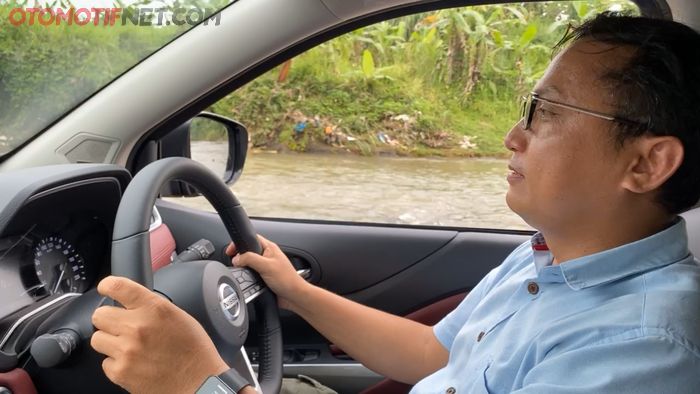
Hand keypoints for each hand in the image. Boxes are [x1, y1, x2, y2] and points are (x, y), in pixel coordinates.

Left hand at [91, 276, 230, 393]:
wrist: (199, 383)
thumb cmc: (194, 351)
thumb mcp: (180, 317)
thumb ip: (153, 307)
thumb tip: (133, 303)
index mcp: (155, 308)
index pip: (118, 287)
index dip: (107, 286)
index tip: (105, 288)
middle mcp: (137, 327)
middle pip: (100, 315)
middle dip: (109, 320)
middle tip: (121, 326)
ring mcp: (126, 350)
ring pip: (98, 339)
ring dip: (110, 341)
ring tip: (128, 347)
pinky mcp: (120, 372)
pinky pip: (105, 362)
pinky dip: (116, 363)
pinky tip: (134, 363)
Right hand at [226, 235, 308, 309]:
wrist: (293, 297)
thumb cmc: (287, 280)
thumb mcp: (266, 266)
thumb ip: (250, 259)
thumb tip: (237, 259)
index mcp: (269, 248)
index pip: (251, 238)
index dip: (240, 242)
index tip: (231, 250)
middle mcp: (267, 256)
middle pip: (248, 252)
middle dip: (240, 257)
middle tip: (234, 262)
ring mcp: (266, 267)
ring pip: (249, 264)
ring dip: (244, 269)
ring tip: (242, 272)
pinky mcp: (264, 277)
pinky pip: (251, 275)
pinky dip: (247, 277)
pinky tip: (248, 281)